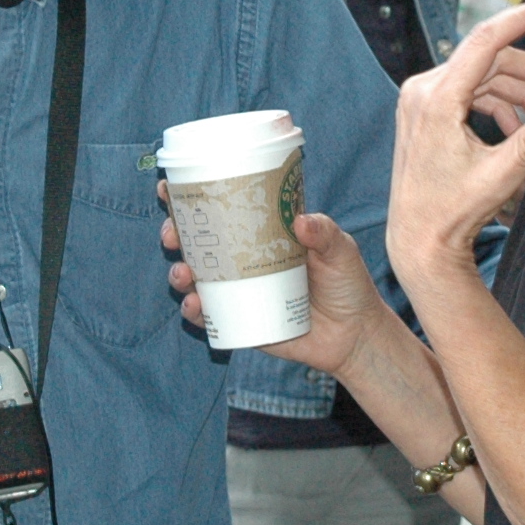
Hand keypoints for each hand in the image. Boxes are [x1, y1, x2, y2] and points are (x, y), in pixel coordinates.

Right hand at [163, 207, 382, 377]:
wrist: (355, 335)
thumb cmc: (348, 284)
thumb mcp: (341, 250)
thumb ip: (325, 234)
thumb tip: (301, 222)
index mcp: (262, 233)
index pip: (223, 209)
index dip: (191, 199)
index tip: (168, 188)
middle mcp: (244, 260)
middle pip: (198, 242)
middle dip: (175, 234)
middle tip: (171, 234)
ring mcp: (239, 291)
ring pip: (196, 279)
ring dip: (180, 273)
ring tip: (183, 273)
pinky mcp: (241, 322)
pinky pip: (210, 318)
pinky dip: (195, 311)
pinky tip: (195, 305)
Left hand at [387, 2, 524, 287]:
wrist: (418, 239)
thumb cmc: (451, 212)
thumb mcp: (497, 179)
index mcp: (437, 99)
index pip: (485, 41)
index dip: (524, 19)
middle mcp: (424, 89)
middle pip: (493, 61)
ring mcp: (422, 98)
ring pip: (486, 76)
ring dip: (522, 94)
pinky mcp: (427, 109)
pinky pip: (473, 91)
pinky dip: (502, 104)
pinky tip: (523, 128)